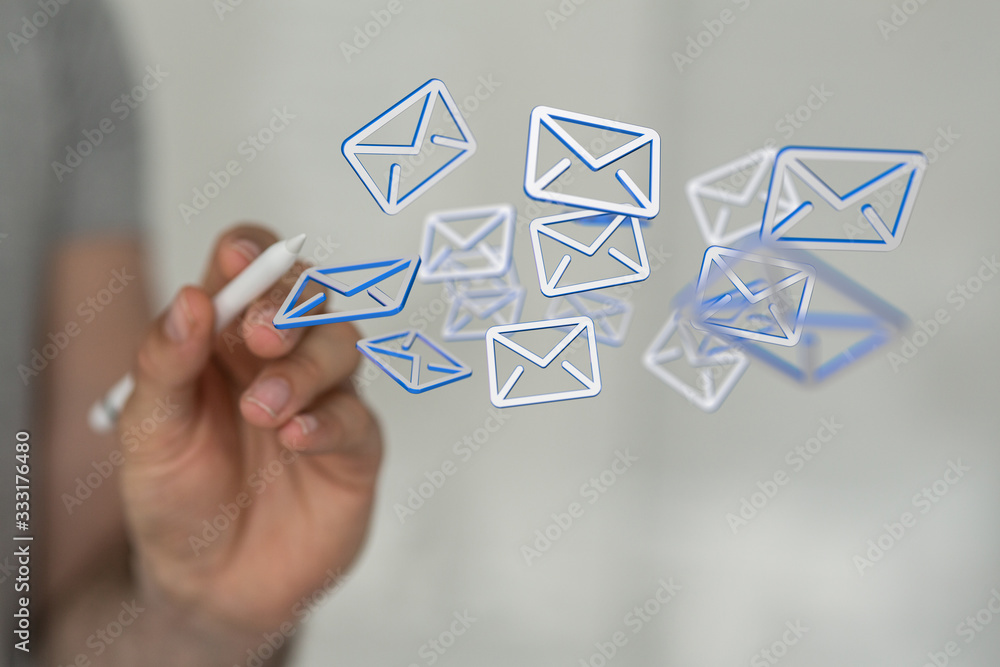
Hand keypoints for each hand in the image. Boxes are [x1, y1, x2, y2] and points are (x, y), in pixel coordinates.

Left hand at [117, 225, 381, 642]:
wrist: (211, 582)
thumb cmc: (177, 496)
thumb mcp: (146, 432)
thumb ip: (164, 365)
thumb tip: (190, 299)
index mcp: (226, 338)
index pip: (250, 269)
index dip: (252, 253)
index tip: (237, 259)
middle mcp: (280, 358)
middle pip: (309, 295)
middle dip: (290, 302)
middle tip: (261, 334)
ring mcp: (323, 399)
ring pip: (341, 346)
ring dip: (303, 368)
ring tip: (262, 411)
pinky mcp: (353, 448)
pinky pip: (356, 418)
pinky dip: (327, 421)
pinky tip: (296, 438)